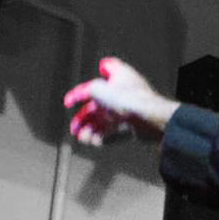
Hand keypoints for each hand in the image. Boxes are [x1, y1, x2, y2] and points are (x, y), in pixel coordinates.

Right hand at [63, 57, 179, 145]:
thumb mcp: (97, 87)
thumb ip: (88, 87)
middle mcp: (122, 95)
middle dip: (83, 120)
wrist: (149, 119)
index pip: (94, 84)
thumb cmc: (127, 98)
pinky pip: (116, 134)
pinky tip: (96, 142)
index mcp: (117, 80)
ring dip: (91, 131)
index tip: (69, 103)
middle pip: (97, 108)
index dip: (78, 93)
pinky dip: (104, 138)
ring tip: (84, 139)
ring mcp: (128, 112)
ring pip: (105, 123)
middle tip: (74, 129)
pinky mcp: (134, 127)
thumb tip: (94, 77)